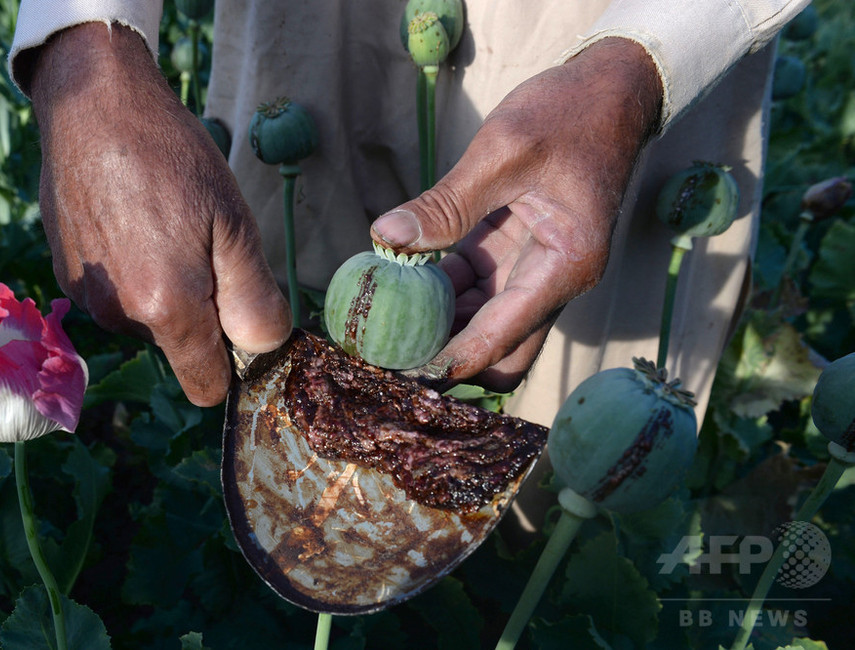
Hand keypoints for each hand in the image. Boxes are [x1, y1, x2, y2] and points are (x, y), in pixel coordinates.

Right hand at [25, 22, 290, 405]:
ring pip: (147, 320)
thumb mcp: (234, 223)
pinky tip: (131, 219)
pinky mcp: (66, 274)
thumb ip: (253, 298)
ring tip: (164, 223)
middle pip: (179, 348)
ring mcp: (86, 297)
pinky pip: (116, 293)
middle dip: (200, 316)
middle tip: (204, 246)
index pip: (206, 386)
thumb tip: (265, 349)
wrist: (92, 104)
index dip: (231, 365)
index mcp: (167, 308)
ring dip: (164, 290)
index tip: (241, 321)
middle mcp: (119, 316)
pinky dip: (131, 271)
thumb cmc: (173, 157)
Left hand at [373, 38, 662, 391]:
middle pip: (501, 351)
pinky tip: (402, 287)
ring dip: (442, 327)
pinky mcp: (516, 253)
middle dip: (449, 360)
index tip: (403, 372)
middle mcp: (555, 280)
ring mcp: (535, 269)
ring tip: (385, 327)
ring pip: (485, 324)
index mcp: (565, 266)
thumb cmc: (568, 114)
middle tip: (392, 357)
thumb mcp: (503, 151)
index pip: (501, 336)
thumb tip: (386, 237)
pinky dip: (443, 293)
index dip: (451, 361)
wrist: (610, 90)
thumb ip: (446, 202)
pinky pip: (478, 290)